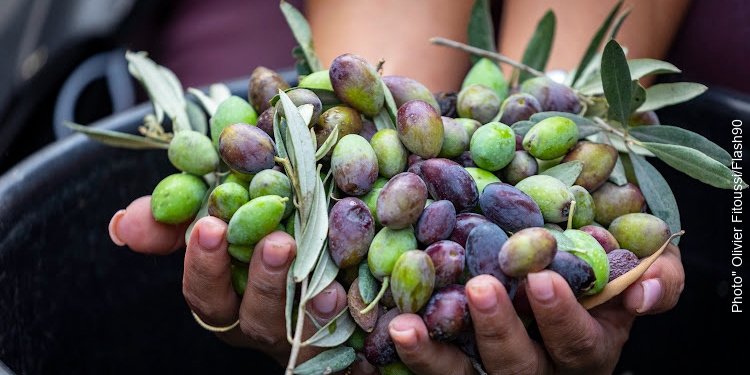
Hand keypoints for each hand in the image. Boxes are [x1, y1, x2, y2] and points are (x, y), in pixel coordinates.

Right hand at [109, 196, 377, 373]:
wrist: (333, 255)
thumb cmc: (262, 229)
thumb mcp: (218, 218)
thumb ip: (174, 220)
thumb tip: (122, 225)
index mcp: (226, 297)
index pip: (205, 292)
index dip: (204, 263)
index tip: (209, 225)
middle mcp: (260, 320)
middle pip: (252, 316)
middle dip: (261, 281)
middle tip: (276, 243)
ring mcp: (300, 330)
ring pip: (298, 325)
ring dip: (305, 296)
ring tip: (320, 261)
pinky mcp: (337, 332)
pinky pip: (337, 330)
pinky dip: (336, 311)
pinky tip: (340, 289)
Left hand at [387, 244, 684, 373]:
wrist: (557, 285)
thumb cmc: (600, 280)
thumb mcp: (636, 276)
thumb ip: (659, 278)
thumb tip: (647, 289)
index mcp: (586, 348)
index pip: (578, 344)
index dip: (561, 317)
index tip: (541, 280)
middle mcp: (541, 369)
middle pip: (519, 367)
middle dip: (499, 331)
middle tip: (479, 287)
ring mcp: (495, 372)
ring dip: (435, 356)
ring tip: (406, 325)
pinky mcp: (460, 368)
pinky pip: (436, 369)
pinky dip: (412, 352)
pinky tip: (392, 327)